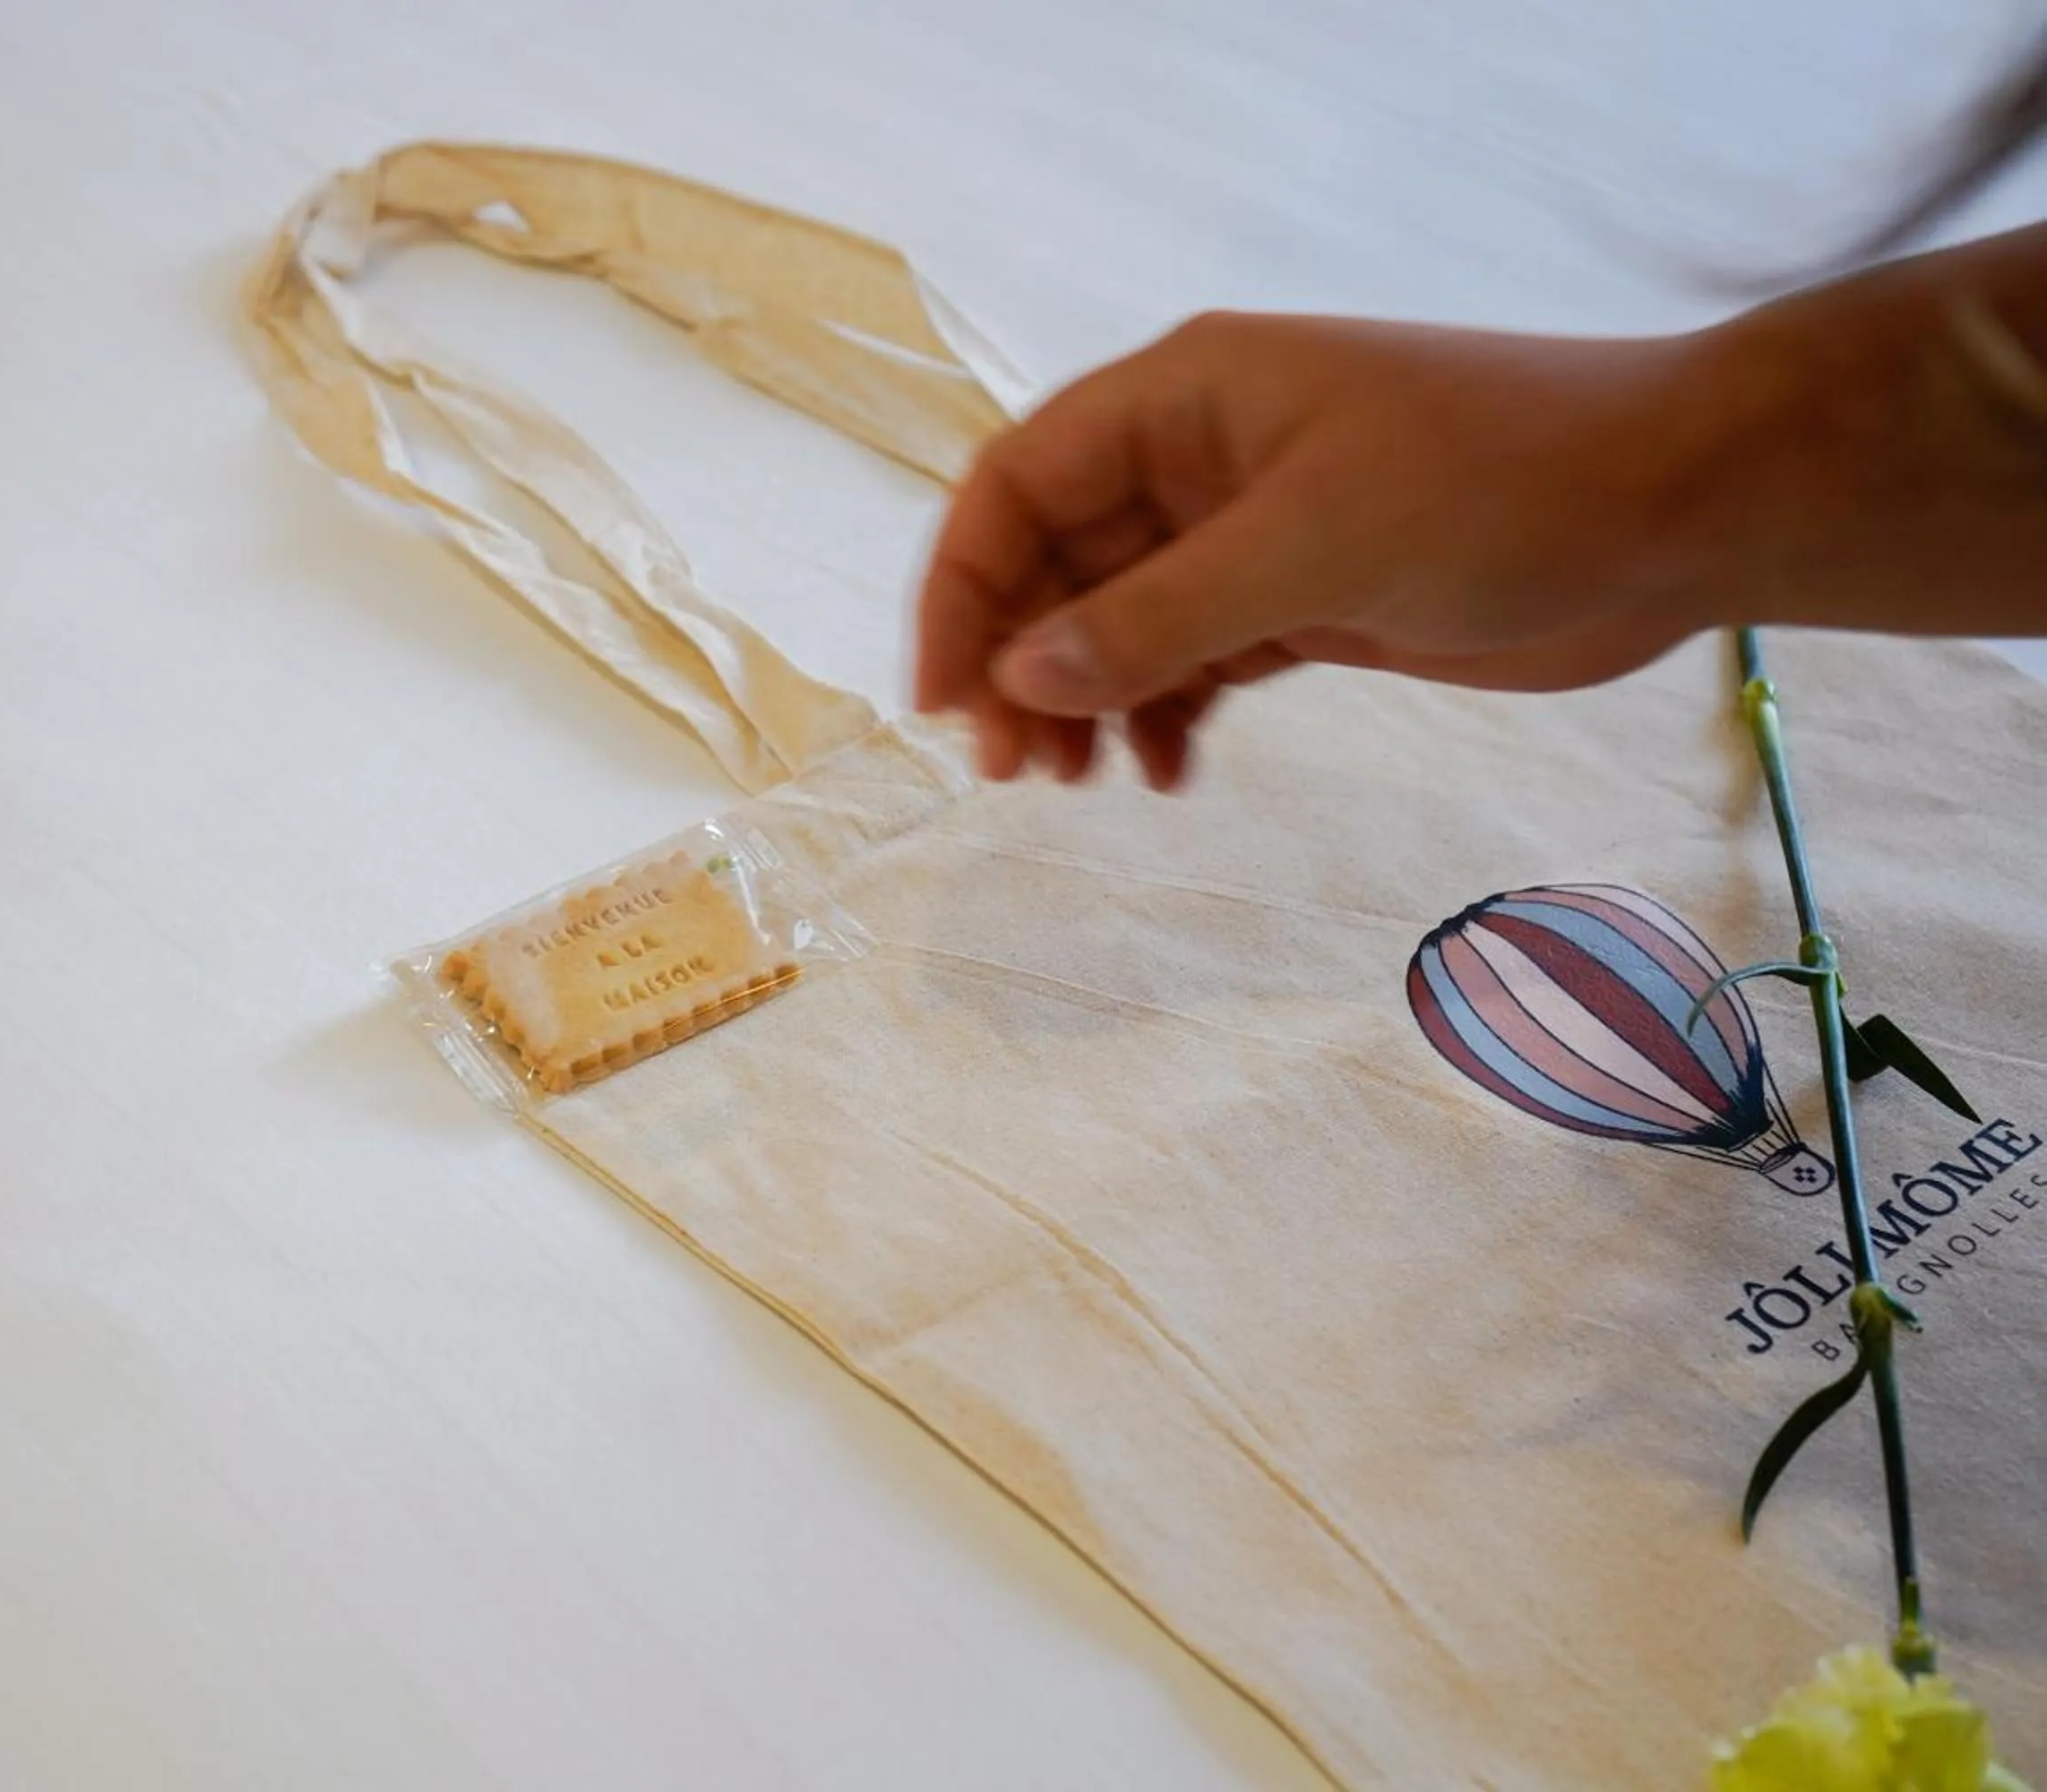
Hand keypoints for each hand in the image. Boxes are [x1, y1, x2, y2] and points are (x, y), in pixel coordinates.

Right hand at [913, 312, 1771, 787]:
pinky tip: (1170, 775)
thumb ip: (1157, 619)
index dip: (964, 589)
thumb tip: (1018, 680)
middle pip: (1056, 563)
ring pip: (1118, 623)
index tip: (944, 701)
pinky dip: (1165, 716)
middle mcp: (1200, 458)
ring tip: (1084, 786)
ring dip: (1086, 702)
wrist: (1676, 507)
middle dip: (1022, 665)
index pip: (1019, 485)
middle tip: (1012, 775)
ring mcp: (1253, 531)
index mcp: (1184, 398)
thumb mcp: (1313, 547)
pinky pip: (1194, 660)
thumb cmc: (1499, 485)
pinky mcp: (1307, 599)